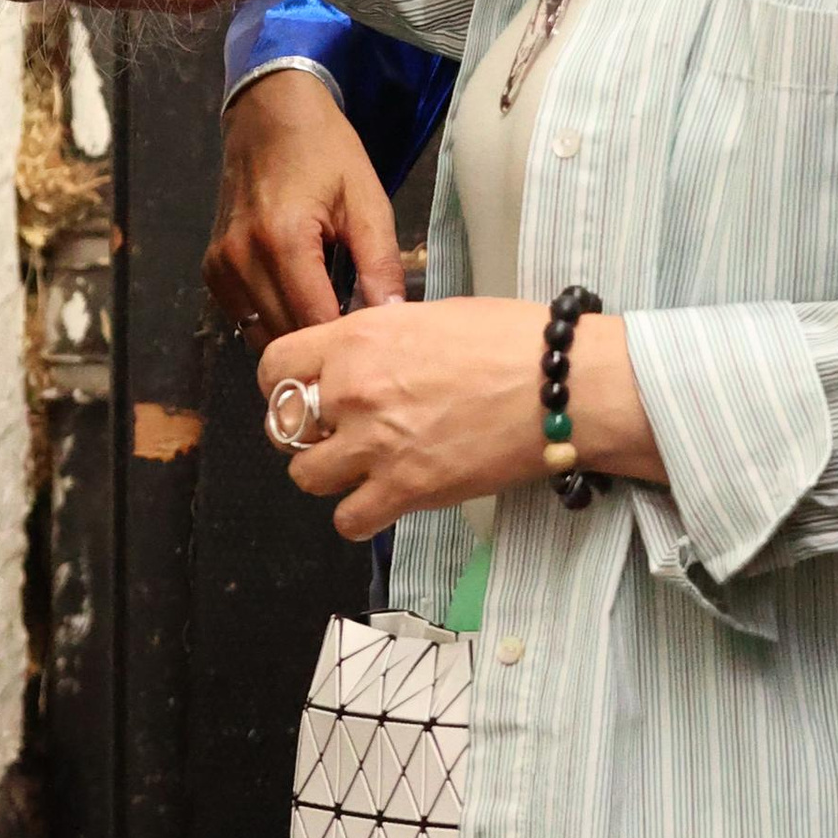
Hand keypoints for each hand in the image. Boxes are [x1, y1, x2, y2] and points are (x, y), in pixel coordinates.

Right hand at [205, 74, 405, 342]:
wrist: (269, 113)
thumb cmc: (324, 151)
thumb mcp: (366, 200)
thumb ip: (381, 264)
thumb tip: (395, 319)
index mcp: (283, 240)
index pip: (316, 322)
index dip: (348, 338)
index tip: (375, 339)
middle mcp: (241, 259)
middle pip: (286, 335)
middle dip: (323, 342)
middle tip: (356, 332)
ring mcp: (220, 267)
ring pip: (261, 334)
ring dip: (297, 335)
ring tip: (329, 315)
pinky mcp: (211, 270)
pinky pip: (243, 318)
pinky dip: (273, 320)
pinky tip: (300, 300)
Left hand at [258, 297, 662, 538]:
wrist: (562, 384)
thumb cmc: (513, 341)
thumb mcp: (431, 316)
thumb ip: (382, 339)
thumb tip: (366, 355)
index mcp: (357, 338)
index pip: (274, 366)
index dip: (280, 385)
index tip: (299, 395)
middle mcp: (353, 389)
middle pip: (284, 426)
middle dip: (306, 433)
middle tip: (337, 435)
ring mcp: (375, 443)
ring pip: (307, 477)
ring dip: (329, 476)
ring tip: (362, 469)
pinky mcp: (405, 490)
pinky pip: (348, 521)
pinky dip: (359, 517)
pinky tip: (382, 501)